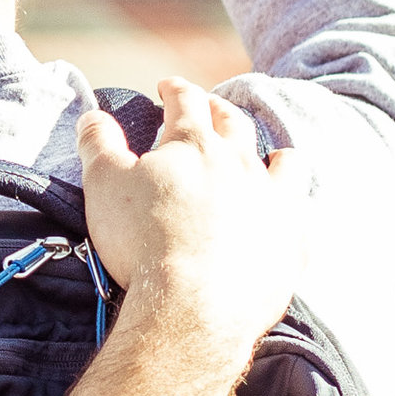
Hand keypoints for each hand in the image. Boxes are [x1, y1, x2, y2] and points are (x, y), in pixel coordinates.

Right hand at [77, 79, 304, 379]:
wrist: (194, 307)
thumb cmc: (143, 242)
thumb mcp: (104, 185)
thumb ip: (99, 144)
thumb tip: (93, 116)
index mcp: (194, 145)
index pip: (185, 101)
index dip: (175, 90)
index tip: (167, 87)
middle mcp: (241, 164)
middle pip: (234, 124)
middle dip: (219, 111)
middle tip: (209, 108)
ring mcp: (272, 201)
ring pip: (282, 163)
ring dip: (273, 155)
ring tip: (268, 156)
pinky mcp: (291, 242)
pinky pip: (301, 216)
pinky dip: (293, 210)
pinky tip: (286, 216)